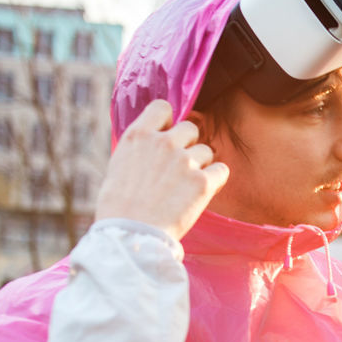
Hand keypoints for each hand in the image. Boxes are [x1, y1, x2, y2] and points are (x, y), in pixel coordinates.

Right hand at [95, 100, 228, 240]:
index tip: (168, 135)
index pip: (163, 107)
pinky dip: (216, 180)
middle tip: (180, 168)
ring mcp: (185, 161)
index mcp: (138, 135)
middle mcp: (163, 142)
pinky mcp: (203, 182)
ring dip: (201, 165)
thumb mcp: (120, 165)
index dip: (169, 121)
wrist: (133, 234)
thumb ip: (141, 149)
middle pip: (190, 128)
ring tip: (186, 186)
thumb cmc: (120, 206)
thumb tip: (153, 141)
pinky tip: (203, 191)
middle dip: (188, 145)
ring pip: (206, 151)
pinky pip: (222, 170)